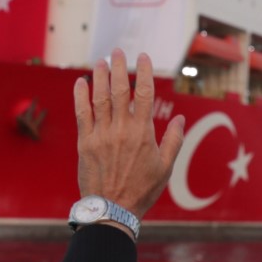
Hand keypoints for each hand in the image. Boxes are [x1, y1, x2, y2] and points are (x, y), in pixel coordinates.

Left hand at [73, 48, 186, 218]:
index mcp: (142, 133)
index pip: (144, 94)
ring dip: (100, 77)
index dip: (144, 73)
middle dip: (119, 68)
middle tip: (117, 51)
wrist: (112, 210)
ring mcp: (101, 135)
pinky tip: (80, 82)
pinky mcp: (85, 143)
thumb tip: (181, 120)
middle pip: (120, 90)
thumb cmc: (141, 191)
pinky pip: (82, 114)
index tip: (143, 57)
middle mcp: (121, 130)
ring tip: (101, 61)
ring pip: (100, 98)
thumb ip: (173, 141)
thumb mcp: (165, 168)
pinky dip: (80, 96)